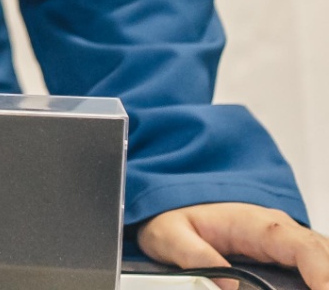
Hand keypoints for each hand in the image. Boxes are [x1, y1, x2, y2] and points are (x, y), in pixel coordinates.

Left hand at [138, 203, 328, 289]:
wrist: (174, 202)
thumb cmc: (175, 215)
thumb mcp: (170, 234)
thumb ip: (194, 256)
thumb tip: (225, 285)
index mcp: (256, 223)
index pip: (302, 247)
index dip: (322, 273)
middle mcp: (280, 231)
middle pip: (323, 255)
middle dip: (328, 280)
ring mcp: (287, 243)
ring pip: (323, 260)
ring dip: (324, 279)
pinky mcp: (286, 256)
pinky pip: (313, 267)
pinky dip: (318, 279)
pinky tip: (314, 289)